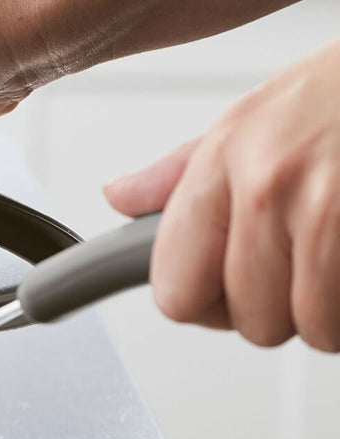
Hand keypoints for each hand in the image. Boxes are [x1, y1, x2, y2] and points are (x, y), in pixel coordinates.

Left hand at [106, 40, 339, 350]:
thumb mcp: (261, 109)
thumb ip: (185, 169)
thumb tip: (120, 197)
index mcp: (227, 160)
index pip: (175, 291)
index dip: (207, 303)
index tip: (230, 290)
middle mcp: (270, 187)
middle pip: (251, 323)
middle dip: (283, 308)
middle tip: (309, 262)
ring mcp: (331, 211)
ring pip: (315, 330)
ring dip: (335, 312)